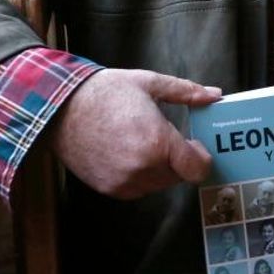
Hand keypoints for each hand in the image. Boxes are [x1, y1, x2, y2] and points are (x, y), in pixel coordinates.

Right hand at [49, 68, 221, 198]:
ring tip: (145, 143)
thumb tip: (215, 95)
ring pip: (159, 184)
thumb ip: (186, 92)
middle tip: (169, 140)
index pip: (197, 169)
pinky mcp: (109, 189)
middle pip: (179, 176)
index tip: (195, 144)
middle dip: (180, 160)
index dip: (202, 157)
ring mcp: (125, 182)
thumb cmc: (106, 92)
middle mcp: (144, 168)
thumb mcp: (149, 83)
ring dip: (161, 169)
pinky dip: (140, 176)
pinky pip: (138, 189)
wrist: (59, 108)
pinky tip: (129, 153)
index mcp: (158, 143)